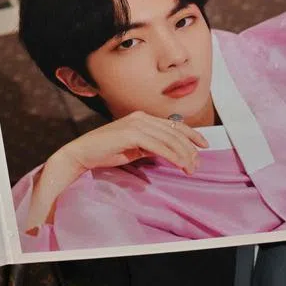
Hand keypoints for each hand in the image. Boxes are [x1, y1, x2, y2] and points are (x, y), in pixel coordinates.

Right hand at [25, 112, 208, 229]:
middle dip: (190, 148)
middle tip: (198, 164)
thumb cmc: (105, 152)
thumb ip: (149, 146)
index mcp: (142, 118)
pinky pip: (159, 146)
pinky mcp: (131, 134)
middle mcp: (141, 117)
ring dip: (184, 155)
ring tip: (191, 168)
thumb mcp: (133, 148)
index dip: (191, 133)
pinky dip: (172, 156)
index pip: (173, 124)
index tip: (204, 145)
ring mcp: (136, 124)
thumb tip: (168, 152)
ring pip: (169, 138)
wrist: (82, 153)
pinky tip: (180, 164)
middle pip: (174, 131)